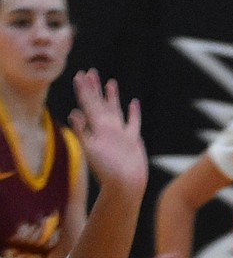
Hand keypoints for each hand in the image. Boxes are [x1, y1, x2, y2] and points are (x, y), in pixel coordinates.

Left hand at [68, 70, 146, 197]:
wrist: (124, 186)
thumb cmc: (107, 172)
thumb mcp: (91, 150)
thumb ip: (82, 132)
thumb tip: (74, 113)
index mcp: (96, 128)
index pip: (87, 105)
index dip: (83, 90)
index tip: (79, 75)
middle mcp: (107, 129)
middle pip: (99, 104)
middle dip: (94, 88)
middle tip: (90, 72)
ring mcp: (120, 134)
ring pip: (115, 110)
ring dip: (112, 97)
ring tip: (110, 82)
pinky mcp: (132, 140)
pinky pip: (133, 123)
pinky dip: (134, 113)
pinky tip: (134, 103)